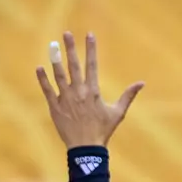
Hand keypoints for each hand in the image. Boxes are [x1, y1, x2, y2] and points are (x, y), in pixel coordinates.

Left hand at [35, 31, 143, 148]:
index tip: (89, 35)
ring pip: (59, 75)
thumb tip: (142, 83)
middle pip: (74, 65)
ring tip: (52, 45)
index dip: (91, 49)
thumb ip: (128, 95)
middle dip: (70, 48)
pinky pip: (47, 90)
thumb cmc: (103, 130)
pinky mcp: (55, 107)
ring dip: (56, 59)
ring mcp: (66, 99)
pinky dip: (43, 79)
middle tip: (66, 34)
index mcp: (93, 91)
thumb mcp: (118, 112)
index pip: (92, 65)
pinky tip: (39, 67)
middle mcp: (79, 92)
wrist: (86, 148)